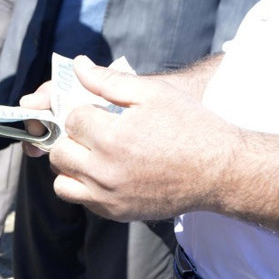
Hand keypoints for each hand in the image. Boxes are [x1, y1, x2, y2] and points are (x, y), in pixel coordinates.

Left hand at [20, 56, 235, 220]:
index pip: (71, 120)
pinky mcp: (114, 212)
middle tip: (92, 133)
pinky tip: (102, 172)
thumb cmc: (190, 126)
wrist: (219, 171)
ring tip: (92, 154)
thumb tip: (79, 66)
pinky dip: (83, 186)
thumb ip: (110, 80)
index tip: (98, 113)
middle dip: (72, 138)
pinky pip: (79, 199)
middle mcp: (104, 170)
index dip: (83, 112)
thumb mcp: (154, 93)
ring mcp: (107, 195)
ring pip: (61, 180)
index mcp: (112, 137)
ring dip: (70, 165)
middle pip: (60, 151)